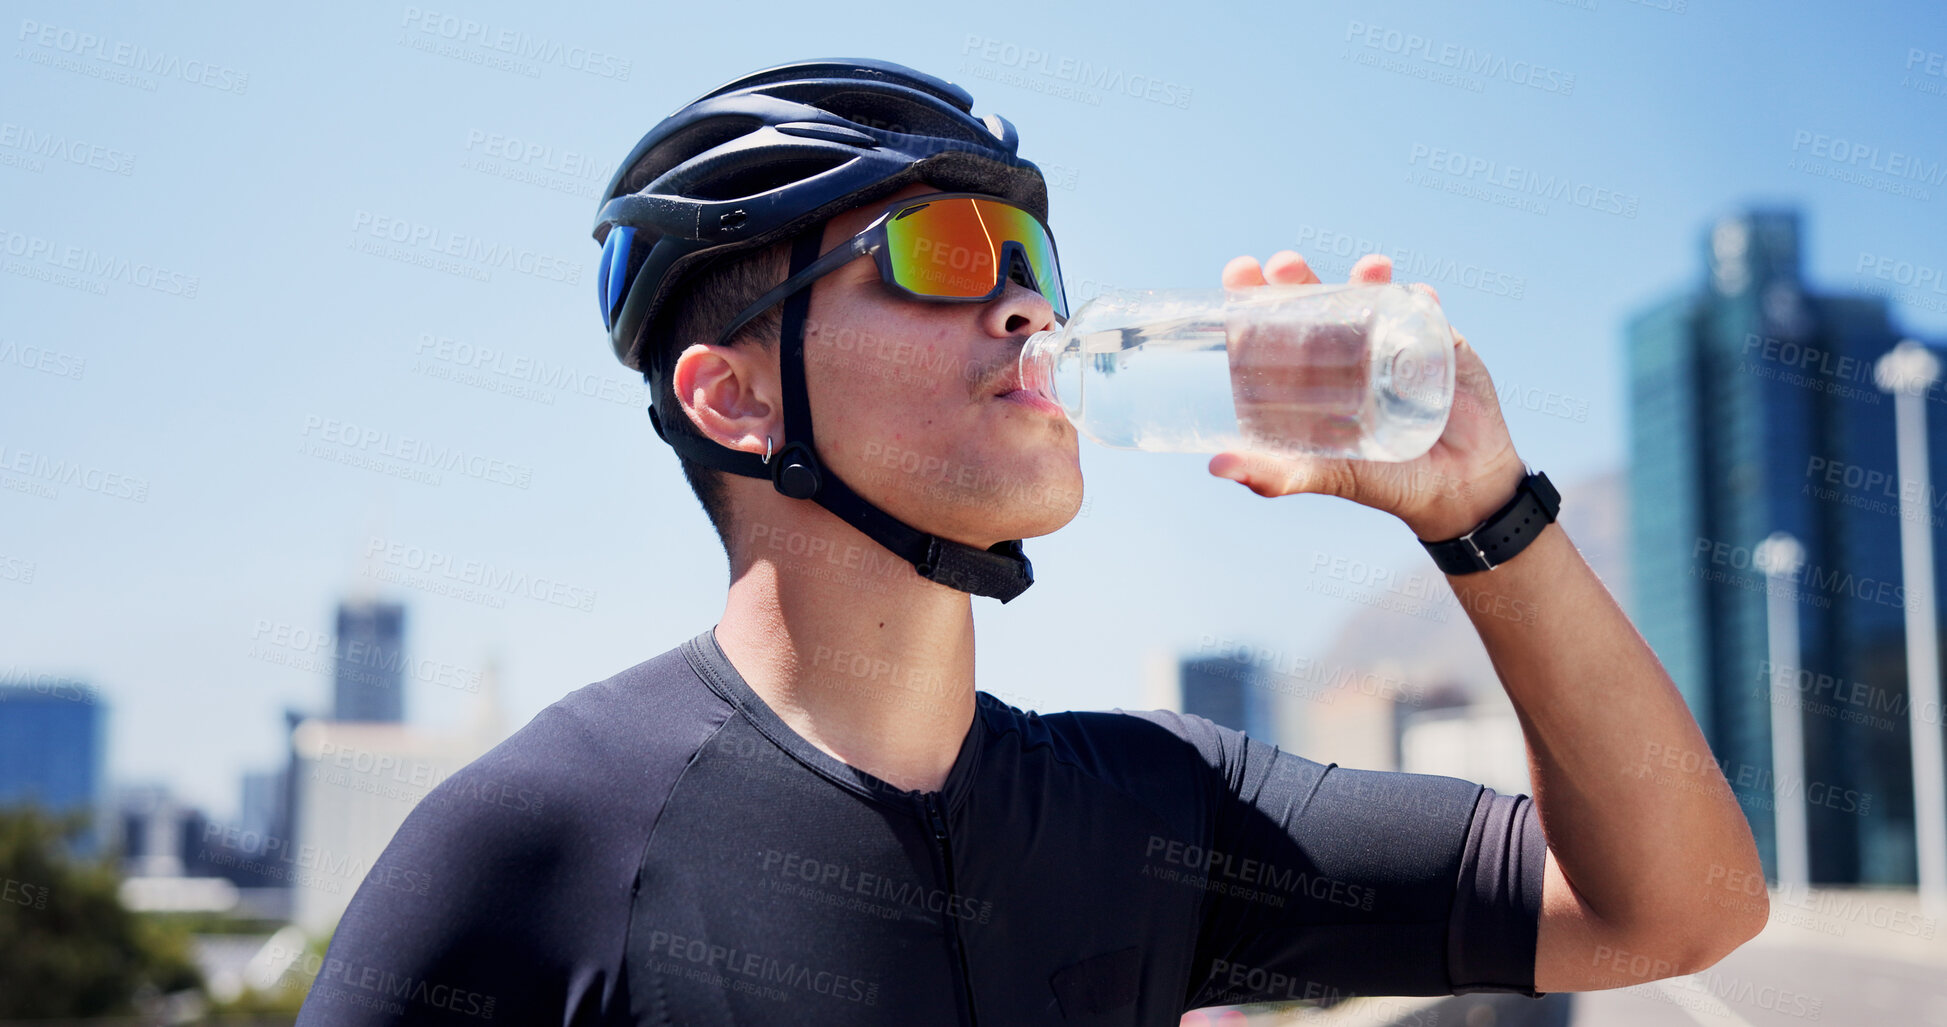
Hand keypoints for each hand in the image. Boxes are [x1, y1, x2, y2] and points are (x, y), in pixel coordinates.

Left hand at [1209, 250, 1525, 540]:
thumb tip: (1216, 467)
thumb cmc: (1386, 482)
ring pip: (1370, 296)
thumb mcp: (1328, 477)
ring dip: (1365, 278)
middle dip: (1298, 277)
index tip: (1239, 273)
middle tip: (1285, 265)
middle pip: (1314, 302)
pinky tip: (1420, 296)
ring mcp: (1390, 342)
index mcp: (1309, 377)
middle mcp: (1345, 352)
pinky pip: (1425, 311)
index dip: (1253, 299)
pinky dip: (1422, 300)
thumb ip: (1278, 475)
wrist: (1460, 488)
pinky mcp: (1435, 342)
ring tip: (1368, 270)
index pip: (1273, 328)